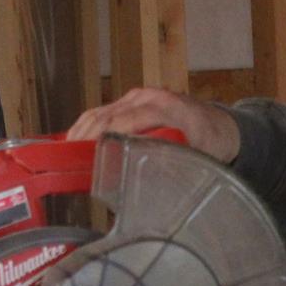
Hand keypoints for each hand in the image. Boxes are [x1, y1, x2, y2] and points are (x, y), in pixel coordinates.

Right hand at [67, 88, 240, 163]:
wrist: (223, 125)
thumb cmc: (213, 143)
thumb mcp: (199, 159)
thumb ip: (172, 169)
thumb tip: (142, 190)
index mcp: (167, 109)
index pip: (125, 121)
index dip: (102, 138)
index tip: (85, 157)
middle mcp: (150, 97)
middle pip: (106, 115)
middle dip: (84, 138)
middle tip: (64, 161)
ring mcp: (140, 96)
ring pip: (101, 111)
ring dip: (80, 132)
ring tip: (63, 153)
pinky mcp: (134, 100)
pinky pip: (105, 110)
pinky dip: (88, 126)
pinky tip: (75, 141)